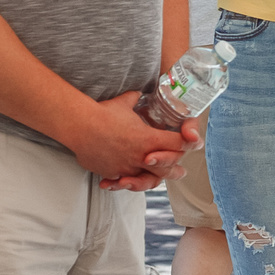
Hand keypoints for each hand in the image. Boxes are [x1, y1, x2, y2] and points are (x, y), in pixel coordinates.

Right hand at [67, 91, 187, 185]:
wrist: (80, 126)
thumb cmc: (103, 113)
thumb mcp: (124, 103)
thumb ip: (134, 99)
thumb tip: (138, 92)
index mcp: (149, 138)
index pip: (177, 143)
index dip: (188, 143)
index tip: (194, 143)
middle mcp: (142, 156)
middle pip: (167, 168)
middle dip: (175, 169)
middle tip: (181, 171)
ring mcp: (127, 167)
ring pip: (146, 179)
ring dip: (153, 180)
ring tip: (158, 181)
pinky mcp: (112, 173)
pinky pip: (123, 181)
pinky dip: (126, 182)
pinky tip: (126, 182)